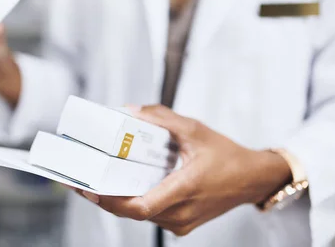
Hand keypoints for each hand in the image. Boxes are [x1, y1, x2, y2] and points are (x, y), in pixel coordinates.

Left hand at [79, 105, 291, 235]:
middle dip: (105, 198)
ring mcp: (182, 222)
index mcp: (184, 189)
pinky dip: (134, 203)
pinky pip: (152, 215)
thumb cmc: (227, 155)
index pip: (139, 207)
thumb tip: (130, 110)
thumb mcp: (194, 129)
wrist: (253, 179)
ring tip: (97, 181)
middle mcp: (182, 213)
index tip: (88, 189)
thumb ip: (161, 118)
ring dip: (118, 201)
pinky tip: (122, 186)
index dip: (110, 201)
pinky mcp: (182, 224)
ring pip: (141, 215)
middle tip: (81, 181)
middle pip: (133, 212)